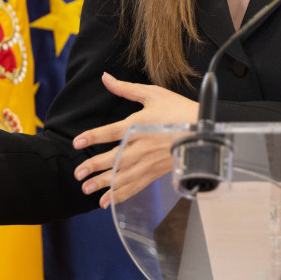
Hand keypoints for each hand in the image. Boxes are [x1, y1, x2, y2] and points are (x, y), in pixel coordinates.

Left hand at [72, 73, 197, 208]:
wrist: (204, 130)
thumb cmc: (179, 110)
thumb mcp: (153, 94)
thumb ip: (126, 89)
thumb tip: (105, 78)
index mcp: (137, 125)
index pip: (109, 132)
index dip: (92, 137)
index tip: (77, 143)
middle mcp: (140, 146)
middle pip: (112, 159)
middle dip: (93, 166)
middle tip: (77, 173)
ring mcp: (148, 162)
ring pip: (121, 176)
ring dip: (103, 183)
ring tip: (86, 189)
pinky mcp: (155, 172)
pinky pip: (135, 186)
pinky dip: (120, 195)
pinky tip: (107, 201)